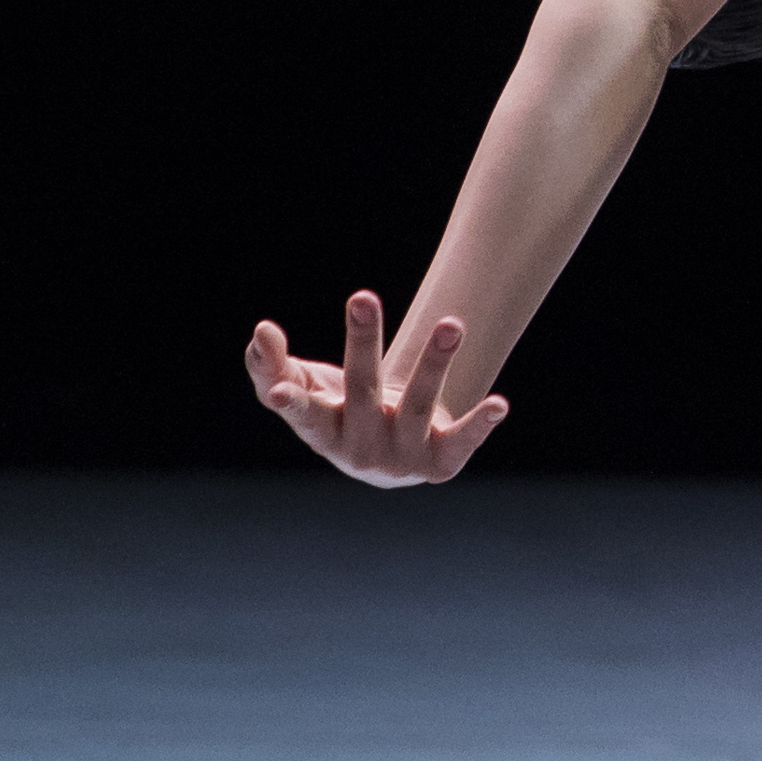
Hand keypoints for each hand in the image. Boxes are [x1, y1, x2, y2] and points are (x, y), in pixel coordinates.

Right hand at [243, 289, 511, 487]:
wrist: (391, 456)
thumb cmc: (340, 410)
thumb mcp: (306, 387)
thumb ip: (271, 365)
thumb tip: (261, 332)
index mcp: (321, 430)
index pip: (303, 411)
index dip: (291, 400)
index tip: (281, 389)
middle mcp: (360, 449)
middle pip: (362, 391)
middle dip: (363, 343)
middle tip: (362, 297)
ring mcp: (402, 459)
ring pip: (417, 406)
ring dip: (434, 364)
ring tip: (451, 324)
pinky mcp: (441, 463)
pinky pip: (462, 440)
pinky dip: (480, 424)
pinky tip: (500, 404)